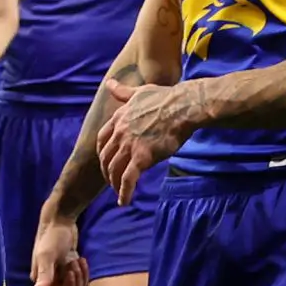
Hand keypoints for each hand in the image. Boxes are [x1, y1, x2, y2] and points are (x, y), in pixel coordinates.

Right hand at [28, 199, 86, 285]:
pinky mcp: (70, 269)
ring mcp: (61, 275)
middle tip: (74, 263)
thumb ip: (44, 274)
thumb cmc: (52, 237)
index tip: (71, 272)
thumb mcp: (47, 255)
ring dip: (81, 276)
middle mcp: (51, 280)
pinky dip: (85, 272)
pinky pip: (82, 280)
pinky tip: (81, 259)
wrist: (61, 221)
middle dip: (77, 282)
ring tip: (77, 259)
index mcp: (42, 279)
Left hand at [97, 79, 194, 200]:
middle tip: (111, 180)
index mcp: (118, 118)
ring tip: (118, 192)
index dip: (102, 152)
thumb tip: (109, 83)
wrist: (183, 107)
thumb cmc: (165, 98)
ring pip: (114, 170)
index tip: (106, 160)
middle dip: (106, 170)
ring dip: (114, 184)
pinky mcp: (142, 157)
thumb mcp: (139, 92)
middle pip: (106, 157)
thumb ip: (122, 92)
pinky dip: (124, 192)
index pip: (102, 139)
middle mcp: (120, 133)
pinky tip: (124, 201)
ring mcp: (130, 145)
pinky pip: (128, 180)